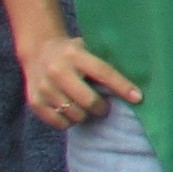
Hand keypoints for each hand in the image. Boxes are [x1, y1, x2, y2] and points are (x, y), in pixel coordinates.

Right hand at [17, 26, 139, 129]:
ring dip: (85, 115)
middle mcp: (57, 70)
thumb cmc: (72, 53)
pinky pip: (58, 122)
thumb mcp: (87, 49)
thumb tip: (133, 86)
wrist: (38, 51)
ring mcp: (44, 87)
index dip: (122, 87)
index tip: (138, 98)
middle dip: (101, 107)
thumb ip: (103, 64)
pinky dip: (68, 121)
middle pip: (88, 100)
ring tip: (84, 107)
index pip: (103, 73)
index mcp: (75, 55)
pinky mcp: (34, 101)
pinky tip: (70, 112)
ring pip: (74, 114)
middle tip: (103, 107)